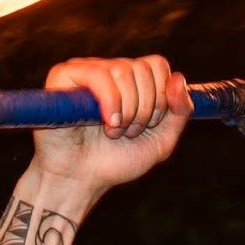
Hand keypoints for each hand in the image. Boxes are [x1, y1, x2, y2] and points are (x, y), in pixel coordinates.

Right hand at [29, 54, 191, 198]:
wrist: (81, 180)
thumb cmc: (115, 161)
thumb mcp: (161, 141)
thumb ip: (180, 112)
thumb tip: (179, 77)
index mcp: (131, 80)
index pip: (158, 64)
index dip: (161, 96)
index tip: (150, 124)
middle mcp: (109, 69)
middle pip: (143, 68)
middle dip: (144, 109)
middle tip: (128, 133)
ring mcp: (86, 70)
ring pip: (123, 70)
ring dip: (126, 111)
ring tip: (113, 132)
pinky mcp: (64, 75)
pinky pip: (98, 74)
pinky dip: (110, 102)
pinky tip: (105, 124)